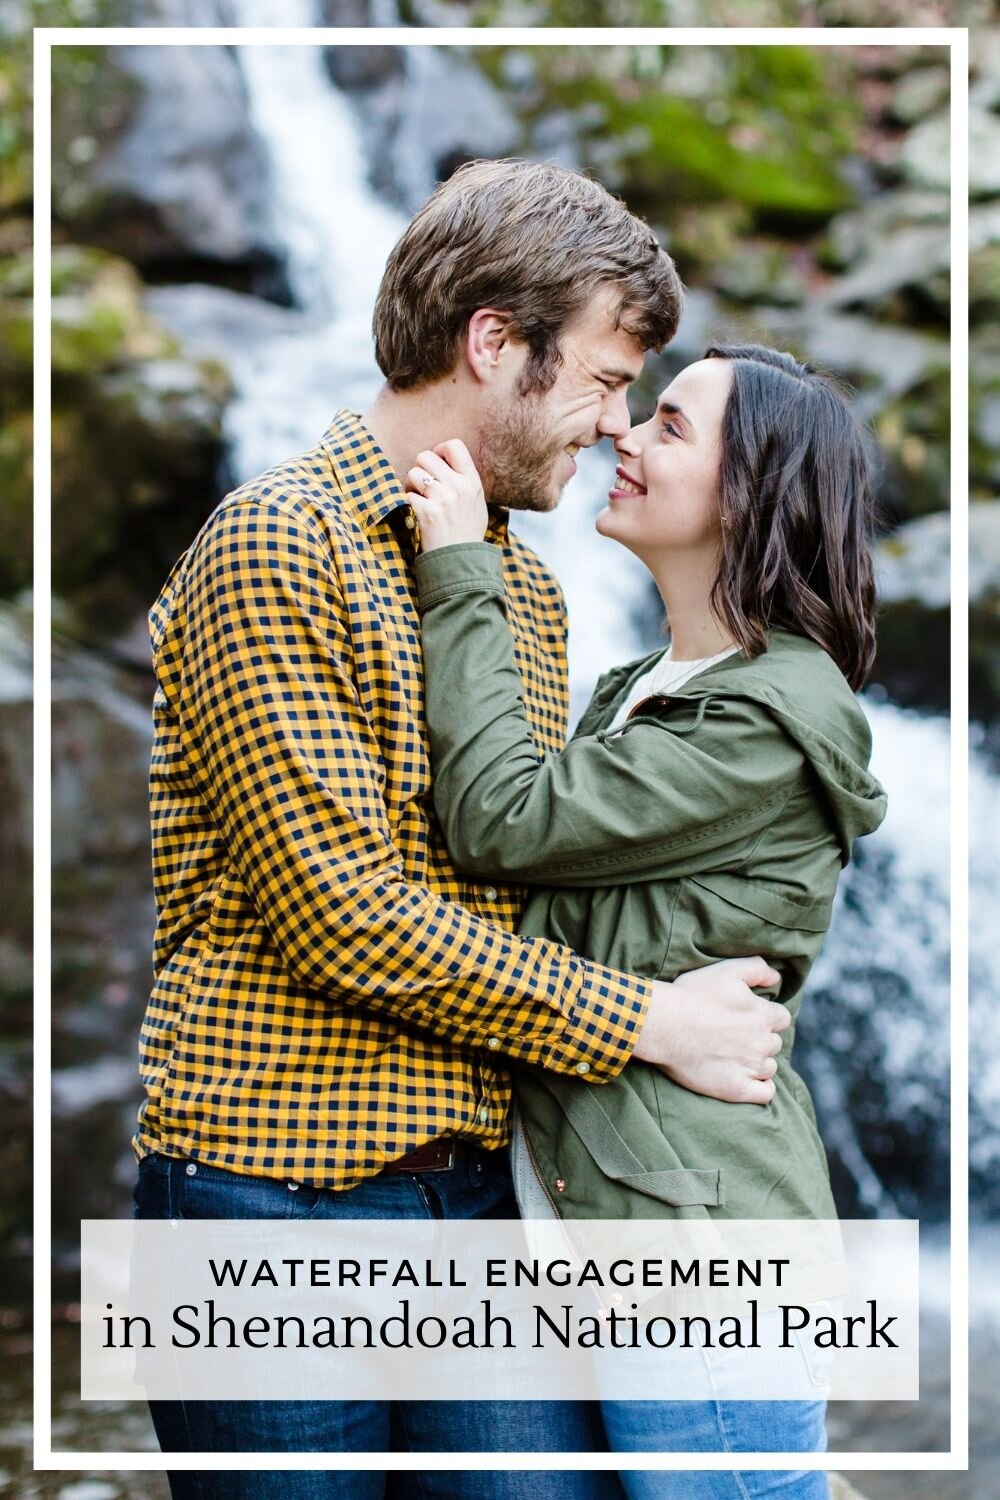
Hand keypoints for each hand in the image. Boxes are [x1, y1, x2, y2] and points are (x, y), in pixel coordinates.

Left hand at [405, 440, 488, 550]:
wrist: (461, 561)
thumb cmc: (467, 532)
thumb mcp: (477, 503)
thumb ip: (465, 481)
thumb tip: (445, 460)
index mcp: (472, 481)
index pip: (454, 445)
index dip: (439, 450)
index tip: (436, 463)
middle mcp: (458, 486)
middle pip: (426, 456)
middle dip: (420, 469)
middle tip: (422, 485)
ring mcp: (442, 499)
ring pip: (413, 473)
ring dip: (411, 485)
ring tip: (419, 499)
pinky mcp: (427, 512)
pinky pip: (408, 495)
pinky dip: (409, 504)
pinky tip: (417, 514)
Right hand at [632, 957, 788, 1105]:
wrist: (663, 1025)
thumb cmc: (692, 995)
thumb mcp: (726, 971)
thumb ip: (757, 969)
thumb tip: (777, 977)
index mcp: (763, 1015)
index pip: (781, 1018)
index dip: (765, 1016)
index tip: (747, 1016)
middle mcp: (762, 1043)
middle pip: (774, 1043)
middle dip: (760, 1039)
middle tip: (735, 1036)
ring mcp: (750, 1068)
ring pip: (769, 1067)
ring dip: (758, 1062)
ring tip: (733, 1056)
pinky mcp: (736, 1089)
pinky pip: (765, 1093)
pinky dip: (761, 1088)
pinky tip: (747, 1080)